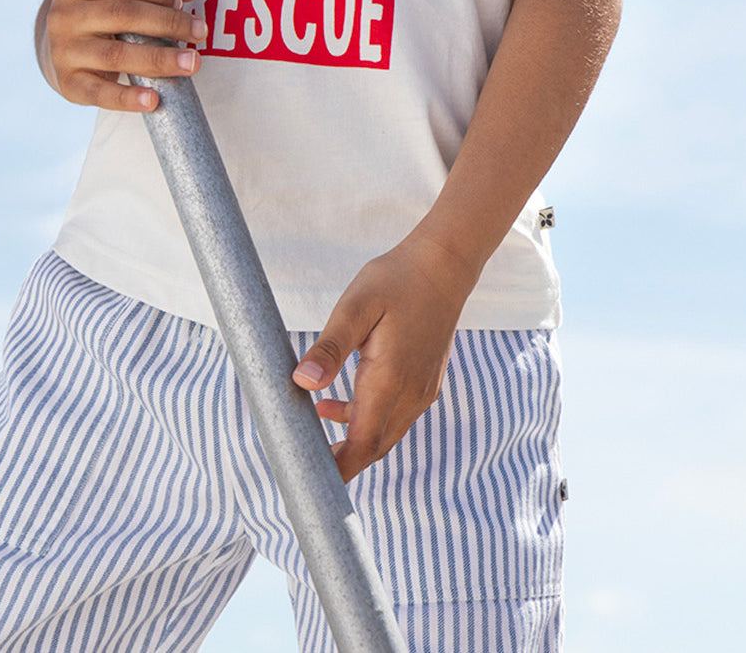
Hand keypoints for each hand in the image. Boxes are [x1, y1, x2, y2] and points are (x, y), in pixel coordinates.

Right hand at [40, 0, 205, 110]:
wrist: (65, 47)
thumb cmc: (105, 8)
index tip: (183, 3)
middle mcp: (63, 16)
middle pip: (123, 15)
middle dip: (168, 23)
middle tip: (200, 32)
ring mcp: (63, 51)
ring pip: (116, 55)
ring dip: (159, 59)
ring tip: (191, 63)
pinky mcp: (69, 83)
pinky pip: (99, 93)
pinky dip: (126, 98)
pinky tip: (153, 100)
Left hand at [291, 233, 479, 482]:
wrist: (444, 265)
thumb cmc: (396, 280)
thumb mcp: (356, 307)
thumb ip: (330, 347)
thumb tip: (303, 383)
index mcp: (390, 380)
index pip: (363, 444)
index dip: (338, 469)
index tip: (309, 480)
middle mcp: (411, 394)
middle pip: (374, 447)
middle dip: (341, 462)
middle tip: (302, 464)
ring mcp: (422, 390)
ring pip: (385, 434)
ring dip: (352, 440)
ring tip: (311, 429)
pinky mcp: (425, 382)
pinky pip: (394, 416)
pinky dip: (366, 421)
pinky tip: (337, 404)